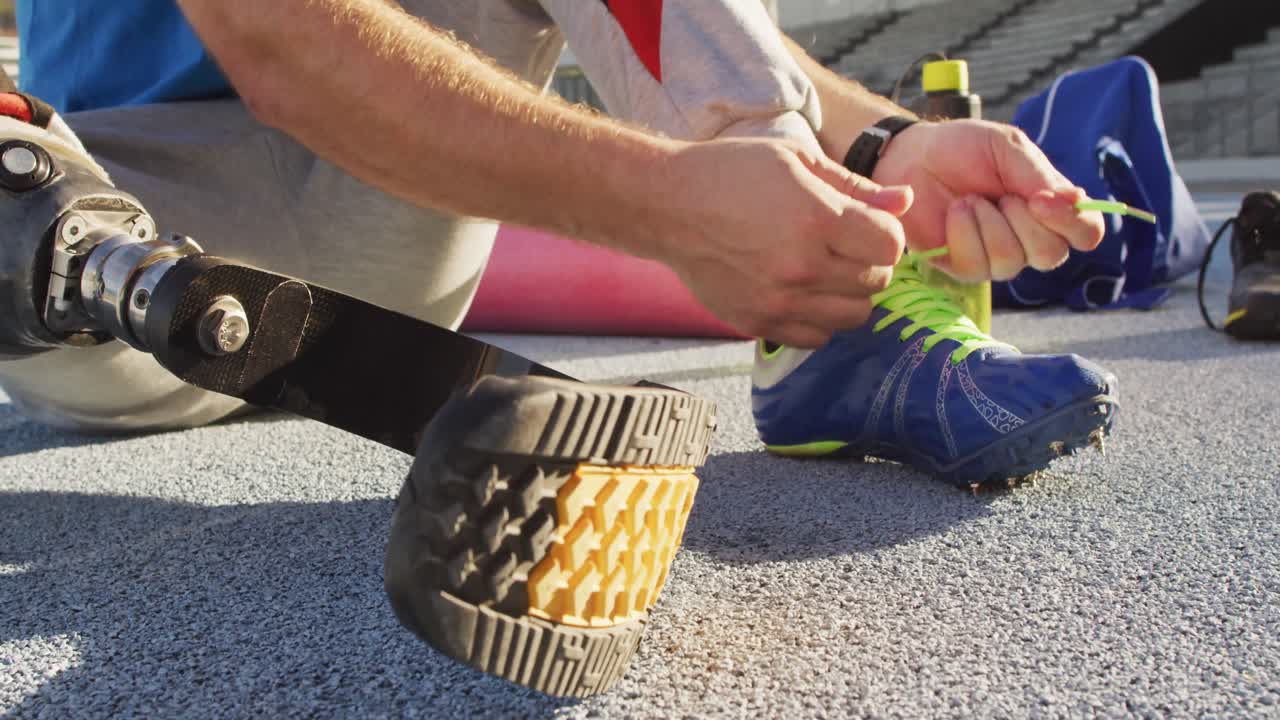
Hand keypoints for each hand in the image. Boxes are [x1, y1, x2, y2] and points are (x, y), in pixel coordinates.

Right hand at [653, 138, 912, 347]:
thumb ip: (854, 187)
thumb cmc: (731, 173)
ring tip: (825, 270)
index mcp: (815, 219)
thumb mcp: (797, 161)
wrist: (668, 206)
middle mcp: (801, 267)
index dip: (887, 233)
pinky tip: (803, 292)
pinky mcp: (758, 323)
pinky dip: (820, 319)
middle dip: (870, 263)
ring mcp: (779, 301)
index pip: (891, 246)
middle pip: (876, 283)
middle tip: (845, 245)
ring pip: (853, 316)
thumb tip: (904, 201)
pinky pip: (816, 338)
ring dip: (849, 294)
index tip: (869, 225)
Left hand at [871, 120, 1104, 281]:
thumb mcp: (1007, 148)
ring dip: (988, 222)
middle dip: (1022, 220)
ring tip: (969, 198)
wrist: (914, 156)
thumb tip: (1076, 201)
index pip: (1086, 232)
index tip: (1042, 200)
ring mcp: (997, 257)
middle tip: (999, 194)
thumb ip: (1040, 175)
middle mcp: (1030, 239)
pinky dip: (964, 232)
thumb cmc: (964, 149)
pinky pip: (977, 265)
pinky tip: (955, 212)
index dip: (1073, 222)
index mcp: (1051, 208)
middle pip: (1051, 254)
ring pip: (1012, 261)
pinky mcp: (964, 267)